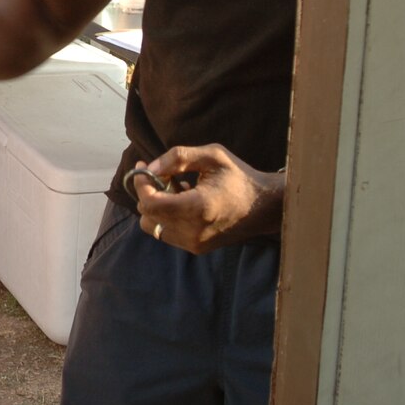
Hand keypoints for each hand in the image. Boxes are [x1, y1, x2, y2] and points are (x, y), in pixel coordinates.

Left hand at [130, 143, 283, 253]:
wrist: (263, 207)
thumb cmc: (239, 177)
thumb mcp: (212, 155)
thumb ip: (177, 157)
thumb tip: (149, 168)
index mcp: (198, 207)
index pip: (151, 203)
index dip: (141, 184)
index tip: (143, 167)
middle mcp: (194, 231)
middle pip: (148, 215)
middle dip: (149, 192)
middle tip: (165, 175)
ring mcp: (194, 244)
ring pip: (153, 226)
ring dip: (157, 206)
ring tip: (177, 189)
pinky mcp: (196, 248)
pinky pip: (166, 233)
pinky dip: (167, 217)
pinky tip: (185, 202)